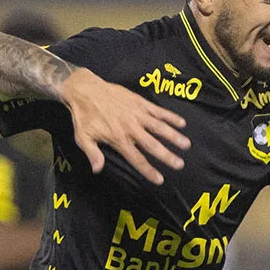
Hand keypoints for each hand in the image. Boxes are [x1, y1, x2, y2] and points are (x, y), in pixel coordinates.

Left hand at [59, 70, 187, 184]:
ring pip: (159, 127)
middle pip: (152, 145)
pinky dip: (170, 116)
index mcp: (118, 139)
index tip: (160, 179)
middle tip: (180, 165)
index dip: (149, 170)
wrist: (85, 89)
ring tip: (186, 145)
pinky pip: (157, 111)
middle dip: (167, 155)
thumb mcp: (83, 137)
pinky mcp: (139, 102)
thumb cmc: (83, 116)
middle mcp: (130, 128)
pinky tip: (182, 122)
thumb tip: (97, 170)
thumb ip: (93, 153)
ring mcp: (137, 114)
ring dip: (173, 136)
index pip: (136, 158)